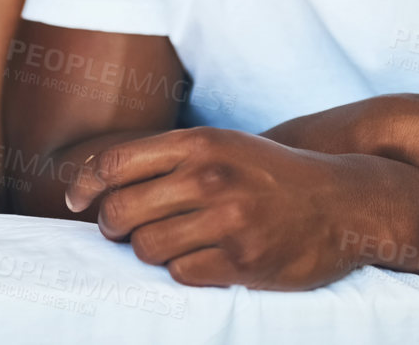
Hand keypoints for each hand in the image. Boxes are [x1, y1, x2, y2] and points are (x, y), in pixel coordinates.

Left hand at [64, 128, 362, 290]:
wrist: (344, 201)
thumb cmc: (273, 174)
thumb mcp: (224, 145)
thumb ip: (171, 158)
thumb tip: (105, 181)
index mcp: (199, 144)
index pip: (115, 164)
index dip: (84, 186)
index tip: (74, 202)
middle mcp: (209, 178)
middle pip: (121, 212)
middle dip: (112, 226)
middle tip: (121, 230)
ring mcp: (226, 221)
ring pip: (146, 247)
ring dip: (148, 250)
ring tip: (166, 243)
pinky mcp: (243, 260)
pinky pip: (180, 274)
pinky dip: (182, 269)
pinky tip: (200, 258)